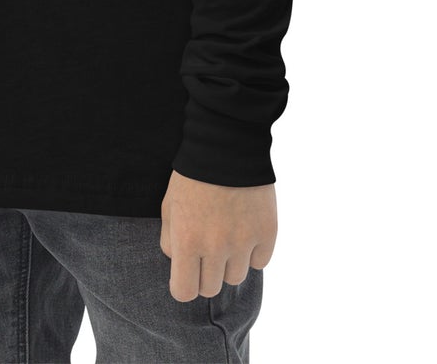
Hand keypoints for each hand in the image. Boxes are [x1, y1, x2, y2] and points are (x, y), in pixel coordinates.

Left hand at [159, 169, 275, 300]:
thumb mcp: (169, 205)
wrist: (226, 144)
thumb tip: (179, 265)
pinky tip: (245, 230)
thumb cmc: (192, 175)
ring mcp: (244, 241)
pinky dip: (253, 252)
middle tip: (206, 250)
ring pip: (236, 277)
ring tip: (226, 236)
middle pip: (210, 289)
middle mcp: (215, 246)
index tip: (186, 274)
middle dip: (205, 273)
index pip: (184, 292)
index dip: (183, 285)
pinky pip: (260, 262)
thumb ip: (170, 241)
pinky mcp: (267, 233)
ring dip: (230, 263)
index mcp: (187, 240)